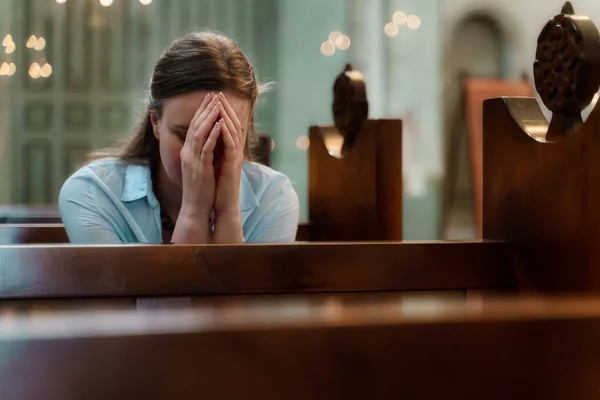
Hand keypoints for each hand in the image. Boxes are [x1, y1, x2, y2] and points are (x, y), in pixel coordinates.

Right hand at [178, 92, 221, 220]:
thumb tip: (211, 141)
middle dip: (205, 109)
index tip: (209, 98)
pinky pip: (205, 148)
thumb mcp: (201, 167)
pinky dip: (212, 135)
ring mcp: (192, 160)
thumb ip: (203, 153)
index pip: (194, 127)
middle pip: (195, 126)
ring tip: (217, 105)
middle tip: (212, 94)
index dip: (201, 112)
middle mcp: (187, 153)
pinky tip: (219, 125)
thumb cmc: (201, 189)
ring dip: (209, 118)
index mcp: (188, 152)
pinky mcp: (200, 168)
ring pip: (199, 134)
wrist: (195, 208)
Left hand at [213, 92, 244, 215]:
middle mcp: (234, 152)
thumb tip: (211, 142)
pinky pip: (230, 145)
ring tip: (220, 102)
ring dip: (226, 116)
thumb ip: (216, 153)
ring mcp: (235, 158)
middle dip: (225, 108)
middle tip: (219, 93)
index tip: (214, 99)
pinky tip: (221, 123)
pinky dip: (226, 133)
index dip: (222, 112)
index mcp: (229, 152)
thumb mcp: (216, 166)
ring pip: (232, 132)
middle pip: (232, 125)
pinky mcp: (232, 165)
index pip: (227, 127)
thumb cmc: (219, 188)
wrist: (224, 206)